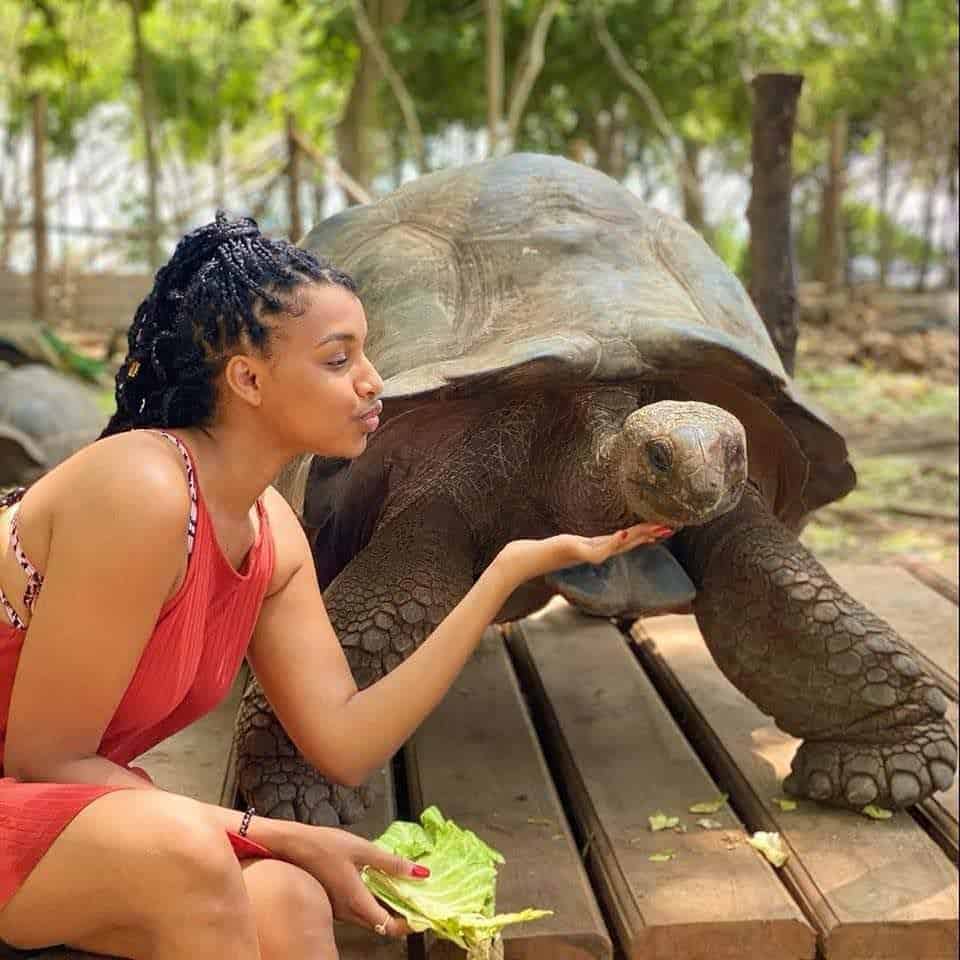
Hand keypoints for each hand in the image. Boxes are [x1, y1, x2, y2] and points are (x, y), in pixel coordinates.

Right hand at [294, 826, 426, 936]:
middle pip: (380, 925)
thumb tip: (420, 872)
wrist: (290, 846)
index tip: (422, 912)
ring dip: (386, 907)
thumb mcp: (362, 849)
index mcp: (356, 901)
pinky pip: (358, 908)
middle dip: (400, 916)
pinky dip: (372, 900)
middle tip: (416, 899)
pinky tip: (378, 881)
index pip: (388, 927)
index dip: (408, 924)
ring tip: (402, 887)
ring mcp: (339, 909)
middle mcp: (347, 912)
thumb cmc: (324, 846)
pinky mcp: (333, 901)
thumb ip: (391, 862)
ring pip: (368, 918)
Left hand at [495, 522, 672, 585]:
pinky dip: (611, 543)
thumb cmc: (536, 553)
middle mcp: (592, 553)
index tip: (662, 528)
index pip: (623, 541)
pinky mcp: (573, 552)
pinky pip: (596, 549)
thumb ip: (574, 544)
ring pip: (617, 546)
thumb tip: (580, 542)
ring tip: (657, 529)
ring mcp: (584, 554)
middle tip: (671, 528)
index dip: (643, 535)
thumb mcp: (561, 545)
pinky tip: (623, 535)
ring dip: (637, 537)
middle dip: (649, 535)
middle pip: (626, 543)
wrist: (518, 563)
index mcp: (591, 549)